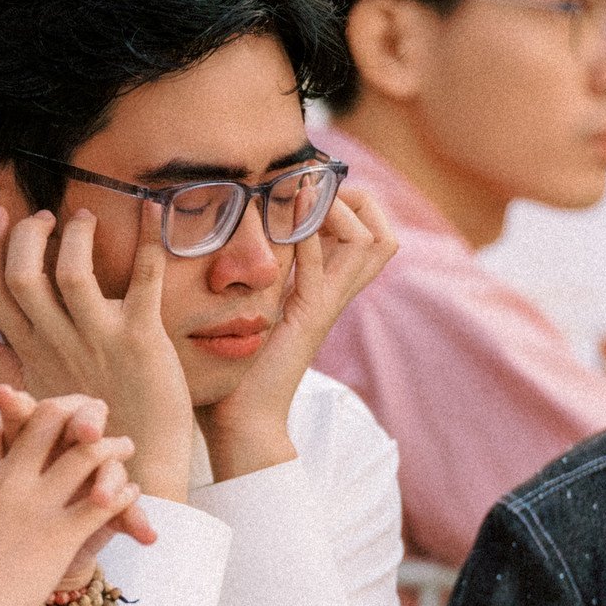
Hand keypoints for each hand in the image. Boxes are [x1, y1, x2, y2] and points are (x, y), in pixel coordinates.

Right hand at [0, 200, 195, 500]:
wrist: (139, 471)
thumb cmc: (82, 428)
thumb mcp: (24, 388)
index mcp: (29, 352)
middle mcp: (58, 344)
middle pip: (24, 276)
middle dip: (27, 235)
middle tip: (43, 216)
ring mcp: (99, 342)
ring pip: (72, 273)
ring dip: (74, 235)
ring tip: (81, 217)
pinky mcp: (142, 341)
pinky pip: (144, 282)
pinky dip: (147, 241)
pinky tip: (150, 208)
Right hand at [0, 387, 148, 605]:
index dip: (9, 421)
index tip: (25, 422)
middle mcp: (6, 484)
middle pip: (44, 423)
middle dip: (70, 414)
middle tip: (90, 419)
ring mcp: (36, 507)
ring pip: (84, 455)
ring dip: (109, 447)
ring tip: (122, 446)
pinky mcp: (62, 536)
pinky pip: (104, 502)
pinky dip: (122, 494)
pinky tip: (129, 494)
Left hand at [196, 181, 398, 480]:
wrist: (240, 420)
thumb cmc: (235, 369)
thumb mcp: (249, 309)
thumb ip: (250, 278)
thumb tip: (223, 247)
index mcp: (323, 291)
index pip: (368, 237)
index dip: (351, 204)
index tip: (312, 186)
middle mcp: (333, 296)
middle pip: (383, 238)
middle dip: (359, 200)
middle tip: (317, 186)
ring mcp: (325, 307)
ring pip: (371, 244)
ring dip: (340, 209)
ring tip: (305, 193)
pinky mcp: (307, 320)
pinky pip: (322, 269)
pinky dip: (309, 233)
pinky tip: (289, 211)